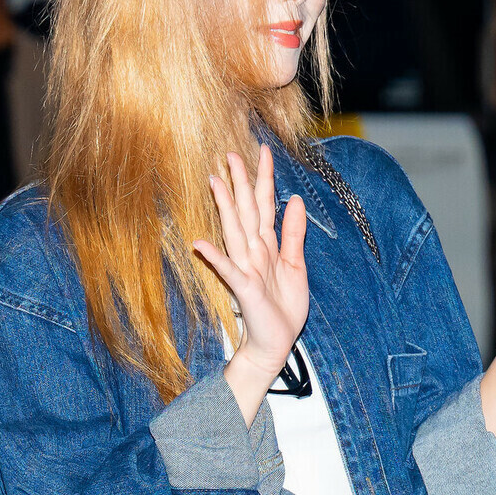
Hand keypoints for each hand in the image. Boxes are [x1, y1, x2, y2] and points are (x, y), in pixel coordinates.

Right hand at [192, 143, 308, 380]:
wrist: (274, 343)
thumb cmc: (282, 308)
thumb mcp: (295, 265)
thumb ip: (294, 233)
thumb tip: (295, 200)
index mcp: (267, 245)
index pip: (264, 205)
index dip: (264, 178)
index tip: (263, 151)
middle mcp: (253, 252)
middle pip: (246, 211)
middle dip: (240, 182)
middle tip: (232, 153)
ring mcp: (246, 269)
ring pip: (235, 231)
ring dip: (225, 207)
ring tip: (215, 181)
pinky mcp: (243, 289)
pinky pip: (228, 270)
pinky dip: (215, 257)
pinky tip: (199, 244)